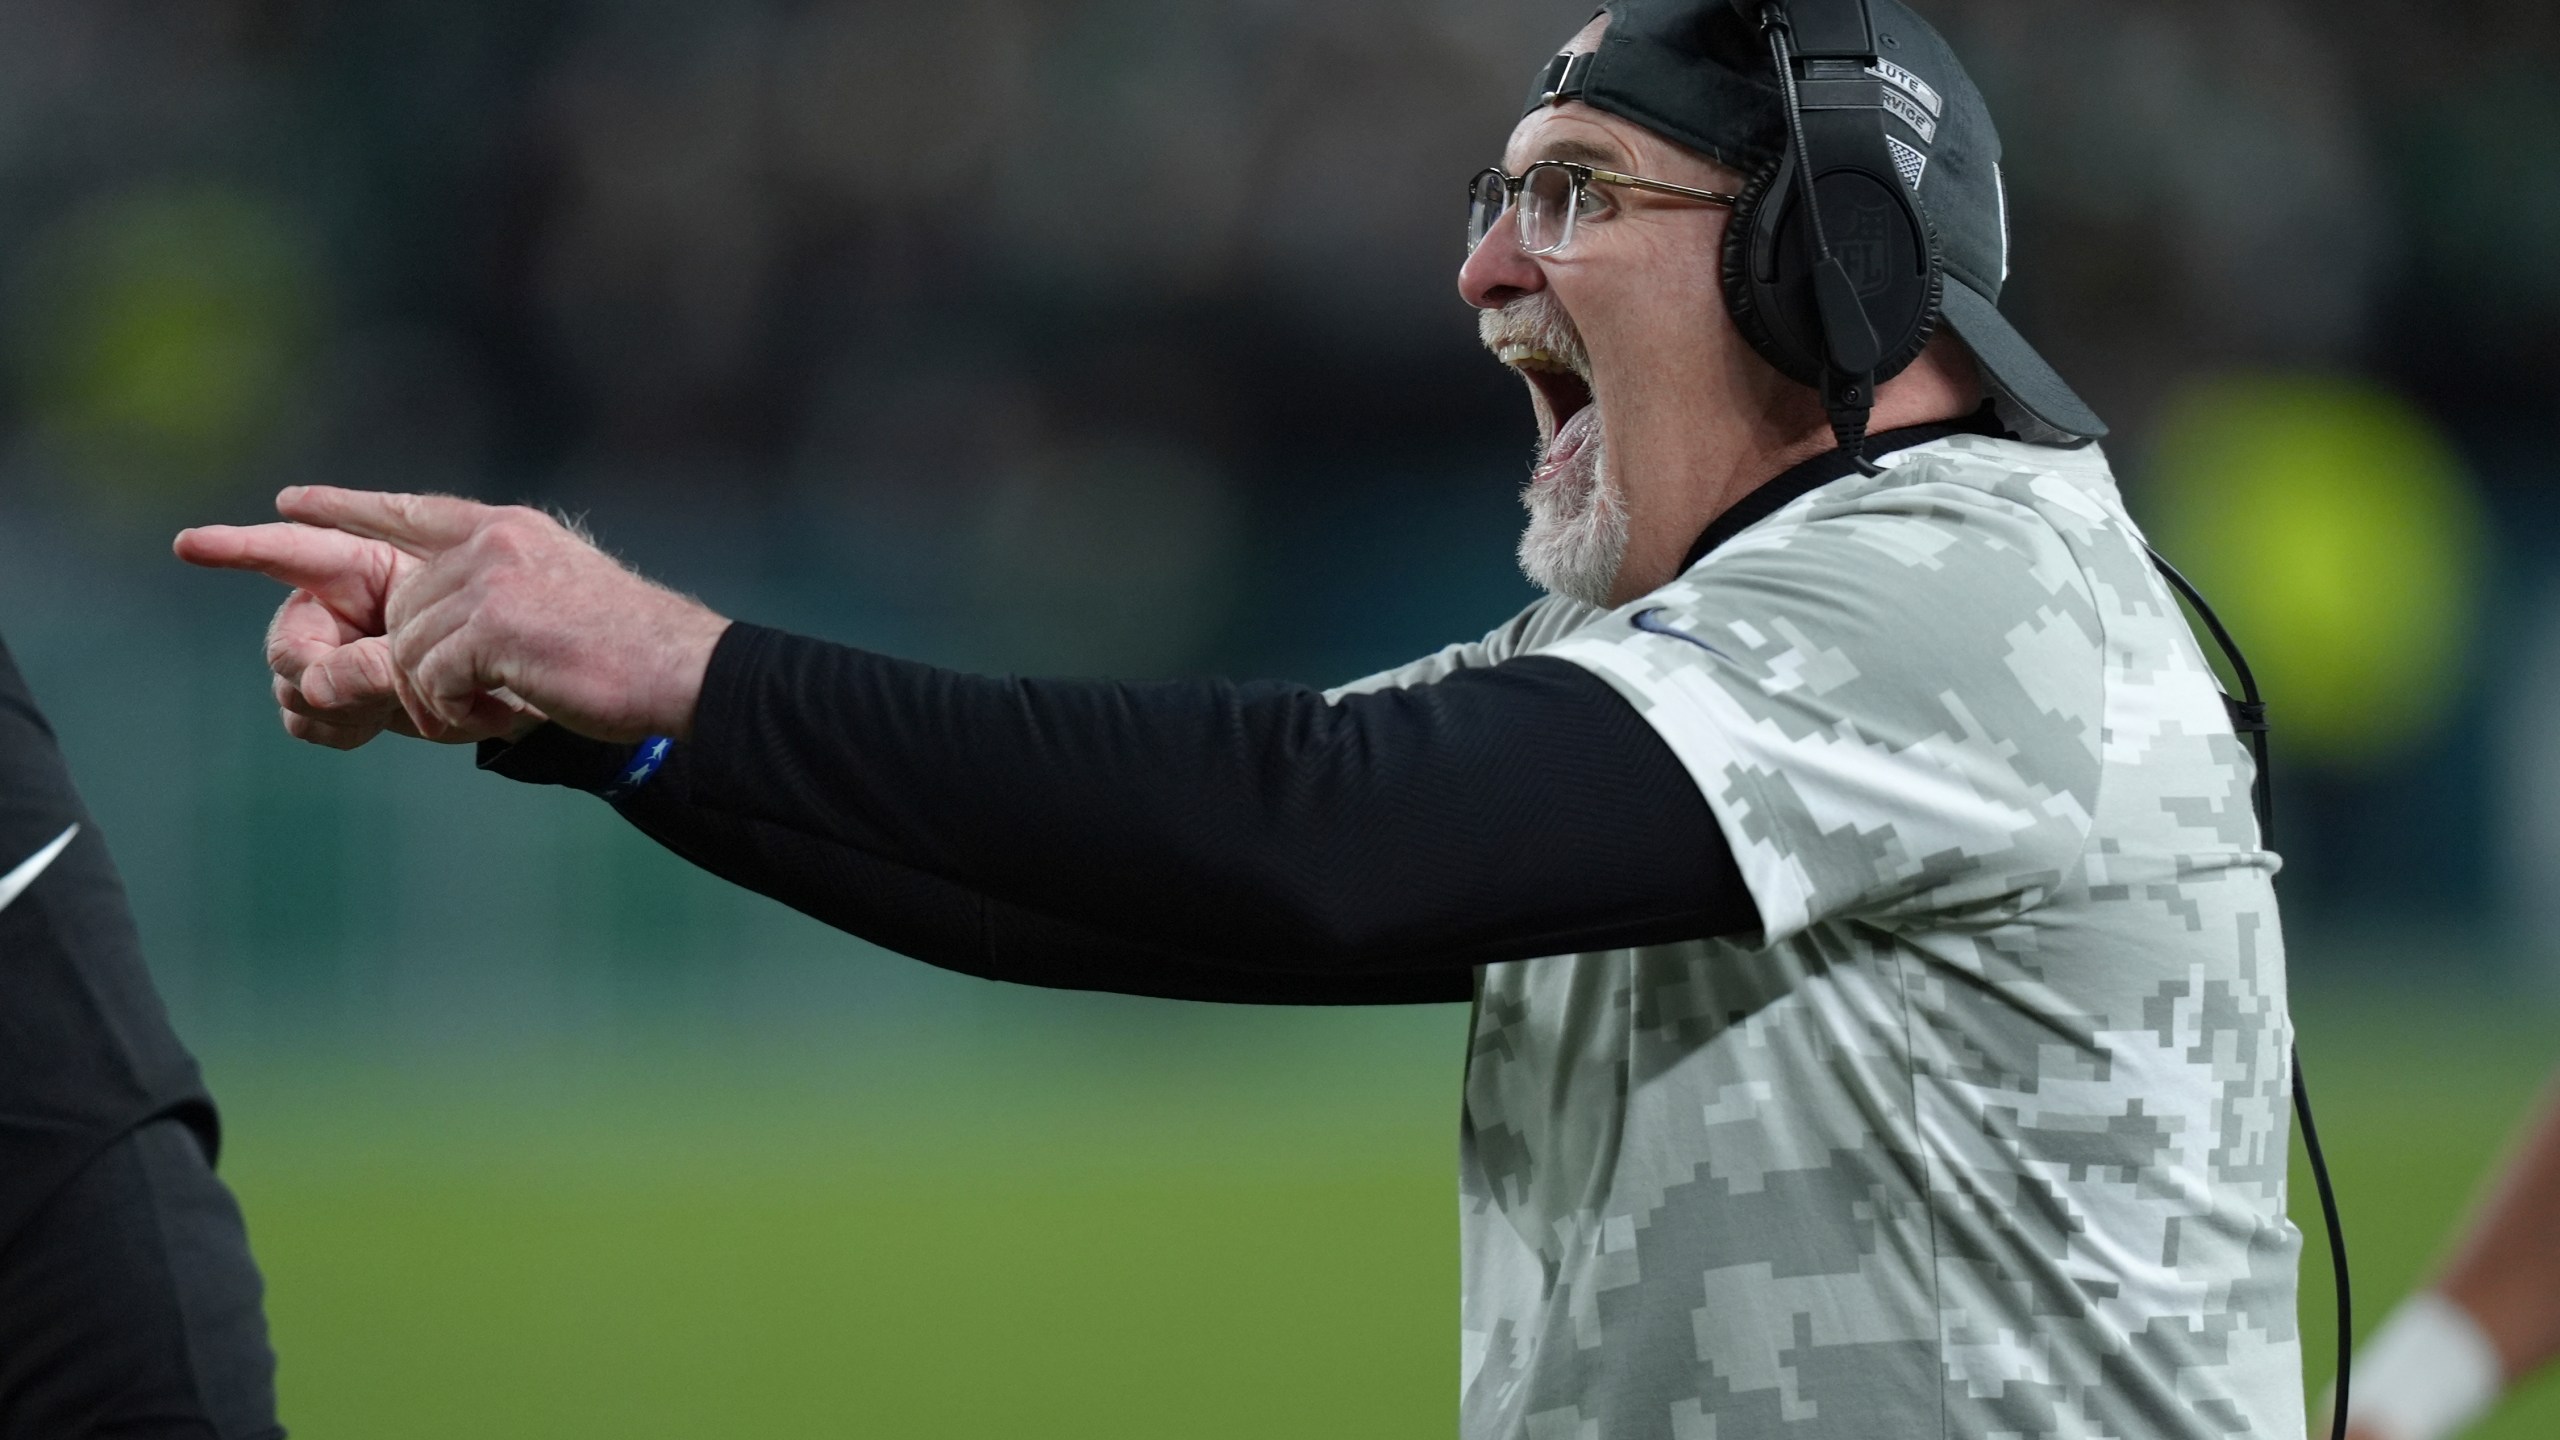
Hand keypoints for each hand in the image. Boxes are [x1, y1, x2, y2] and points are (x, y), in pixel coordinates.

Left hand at [178, 488, 730, 746]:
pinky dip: (455, 710)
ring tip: (502, 705)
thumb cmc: (633, 651)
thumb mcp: (560, 594)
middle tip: (477, 699)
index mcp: (510, 530)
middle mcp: (494, 544)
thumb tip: (434, 611)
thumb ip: (499, 588)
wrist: (683, 671)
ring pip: (410, 648)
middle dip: (421, 663)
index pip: (412, 511)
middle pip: (403, 606)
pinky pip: (429, 680)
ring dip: (443, 694)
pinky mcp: (494, 626)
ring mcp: (492, 581)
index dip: (347, 506)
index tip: (290, 503)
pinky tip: (505, 711)